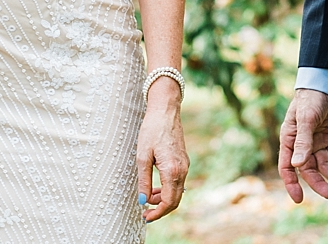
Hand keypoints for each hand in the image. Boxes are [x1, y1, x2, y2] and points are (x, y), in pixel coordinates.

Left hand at [136, 85, 188, 220]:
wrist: (165, 110)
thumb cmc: (152, 130)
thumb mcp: (143, 156)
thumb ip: (144, 181)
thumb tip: (143, 201)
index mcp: (172, 170)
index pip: (168, 202)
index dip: (157, 213)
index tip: (145, 216)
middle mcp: (182, 169)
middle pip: (175, 200)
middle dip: (160, 209)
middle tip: (145, 212)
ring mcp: (185, 165)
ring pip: (177, 191)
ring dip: (163, 199)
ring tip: (148, 197)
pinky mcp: (183, 160)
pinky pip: (178, 182)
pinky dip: (167, 189)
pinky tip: (156, 186)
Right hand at [279, 89, 327, 202]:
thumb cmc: (311, 97)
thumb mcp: (306, 119)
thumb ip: (303, 142)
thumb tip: (297, 166)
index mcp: (289, 137)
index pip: (287, 165)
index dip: (291, 183)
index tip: (299, 199)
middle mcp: (301, 141)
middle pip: (308, 168)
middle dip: (318, 182)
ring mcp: (315, 139)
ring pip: (322, 163)